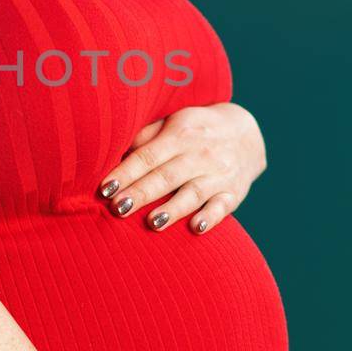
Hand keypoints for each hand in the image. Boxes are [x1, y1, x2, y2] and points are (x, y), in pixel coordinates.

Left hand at [96, 102, 266, 233]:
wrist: (247, 134)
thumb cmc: (195, 131)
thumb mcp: (172, 123)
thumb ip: (145, 137)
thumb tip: (115, 154)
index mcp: (179, 135)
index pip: (147, 156)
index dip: (126, 172)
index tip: (105, 189)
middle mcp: (199, 155)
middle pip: (166, 176)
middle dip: (141, 193)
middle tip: (118, 209)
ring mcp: (218, 175)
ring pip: (193, 193)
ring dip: (173, 209)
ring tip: (153, 223)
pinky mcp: (234, 193)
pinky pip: (223, 206)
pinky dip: (211, 217)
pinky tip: (197, 227)